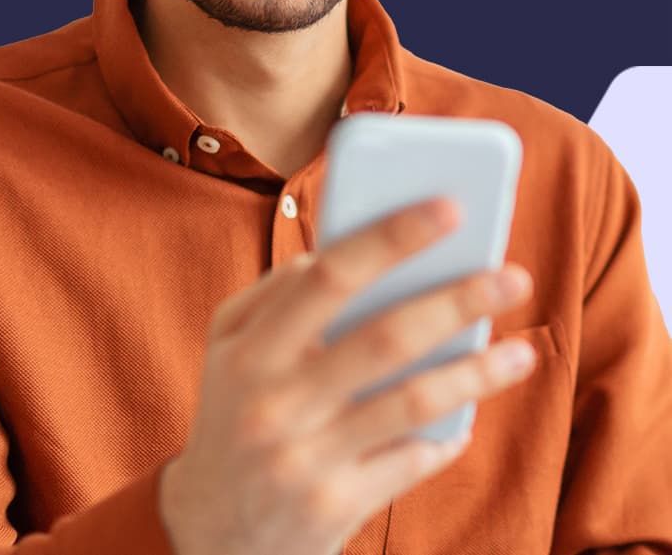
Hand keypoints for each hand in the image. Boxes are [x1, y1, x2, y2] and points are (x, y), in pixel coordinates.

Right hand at [158, 196, 535, 554]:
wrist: (208, 529)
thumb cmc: (232, 412)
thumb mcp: (227, 345)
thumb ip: (274, 293)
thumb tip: (339, 252)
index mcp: (250, 348)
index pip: (327, 277)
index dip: (391, 238)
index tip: (449, 209)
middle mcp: (276, 401)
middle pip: (383, 338)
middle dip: (456, 301)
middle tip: (513, 277)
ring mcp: (306, 458)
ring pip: (411, 403)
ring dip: (476, 374)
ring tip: (523, 352)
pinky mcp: (335, 507)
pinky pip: (410, 462)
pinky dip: (446, 437)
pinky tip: (467, 419)